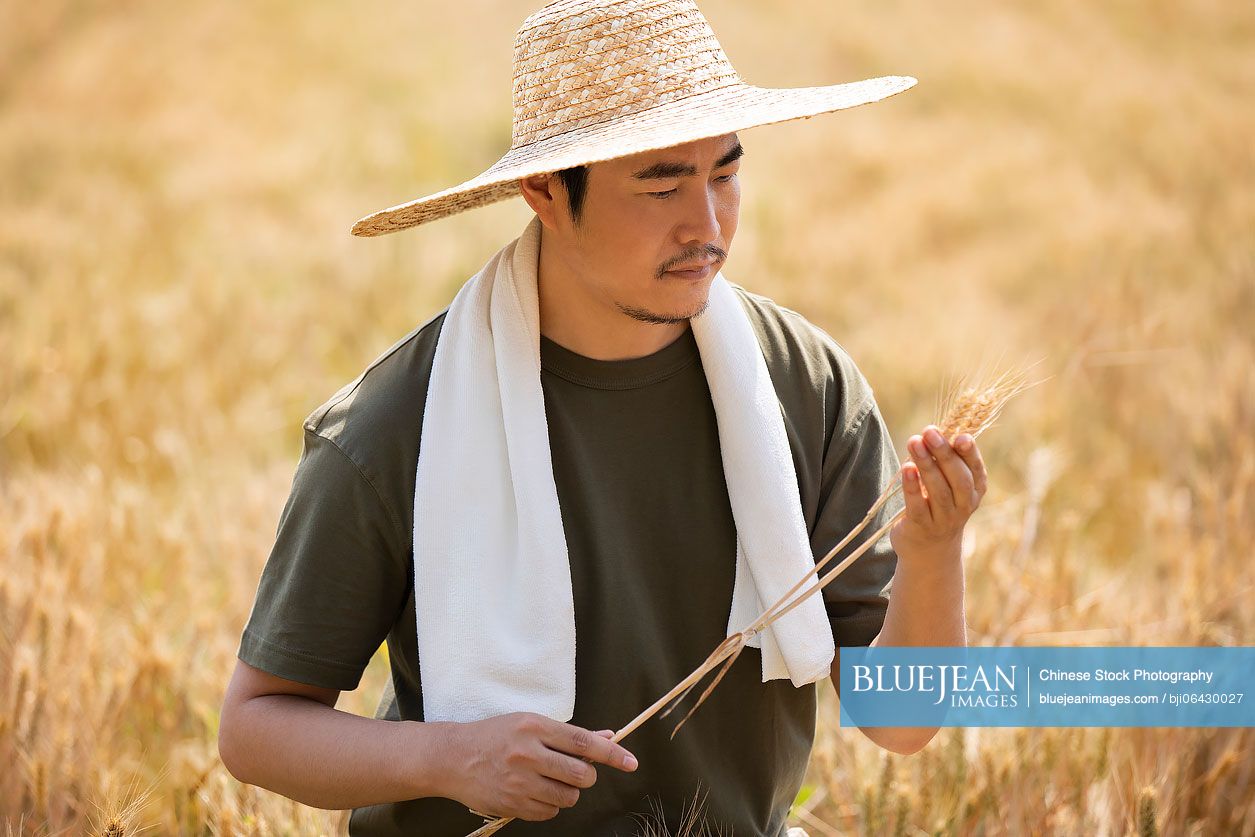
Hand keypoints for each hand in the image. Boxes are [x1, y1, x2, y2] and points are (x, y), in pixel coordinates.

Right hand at [440, 712, 637, 821]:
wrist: (453, 758)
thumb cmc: (496, 736)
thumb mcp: (530, 723)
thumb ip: (570, 734)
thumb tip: (608, 736)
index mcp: (534, 726)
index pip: (584, 742)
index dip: (612, 754)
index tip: (631, 762)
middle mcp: (528, 753)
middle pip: (581, 775)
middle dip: (586, 776)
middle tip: (574, 770)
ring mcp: (519, 782)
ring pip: (568, 797)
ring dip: (568, 792)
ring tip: (550, 780)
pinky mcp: (512, 804)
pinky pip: (549, 812)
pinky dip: (550, 805)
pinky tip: (535, 792)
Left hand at [890, 424, 987, 560]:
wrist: (928, 551)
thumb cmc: (937, 506)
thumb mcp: (948, 485)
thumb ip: (945, 462)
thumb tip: (935, 431)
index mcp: (975, 491)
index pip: (976, 469)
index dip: (970, 453)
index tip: (960, 436)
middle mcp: (964, 506)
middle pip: (958, 478)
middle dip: (944, 453)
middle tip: (929, 431)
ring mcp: (944, 519)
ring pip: (938, 490)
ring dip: (926, 464)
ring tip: (914, 442)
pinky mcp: (922, 527)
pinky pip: (917, 505)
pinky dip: (912, 486)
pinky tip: (907, 468)